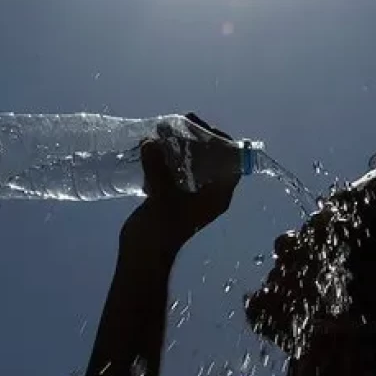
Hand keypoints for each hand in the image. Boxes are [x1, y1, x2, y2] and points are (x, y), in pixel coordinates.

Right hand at [127, 113, 239, 243]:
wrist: (142, 254)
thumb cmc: (161, 230)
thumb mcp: (162, 197)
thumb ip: (158, 168)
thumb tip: (150, 142)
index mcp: (218, 195)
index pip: (233, 162)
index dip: (223, 141)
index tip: (206, 127)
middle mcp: (209, 192)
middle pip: (212, 157)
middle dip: (198, 137)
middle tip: (182, 121)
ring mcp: (190, 193)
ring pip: (192, 160)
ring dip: (180, 144)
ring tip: (164, 128)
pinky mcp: (172, 193)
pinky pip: (175, 168)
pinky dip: (167, 155)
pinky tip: (153, 142)